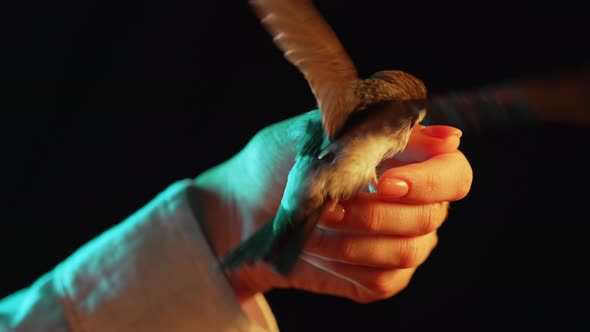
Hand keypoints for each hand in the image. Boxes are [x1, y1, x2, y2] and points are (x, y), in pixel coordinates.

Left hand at [192, 110, 471, 302]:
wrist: (243, 206)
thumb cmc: (281, 162)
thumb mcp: (323, 132)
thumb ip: (384, 129)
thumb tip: (450, 137)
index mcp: (407, 161)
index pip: (454, 174)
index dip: (428, 182)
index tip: (385, 182)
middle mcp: (413, 204)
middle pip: (430, 217)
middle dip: (374, 213)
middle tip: (329, 204)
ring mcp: (399, 242)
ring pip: (407, 251)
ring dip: (354, 240)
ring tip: (316, 225)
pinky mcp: (380, 277)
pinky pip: (383, 280)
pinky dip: (346, 265)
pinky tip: (319, 248)